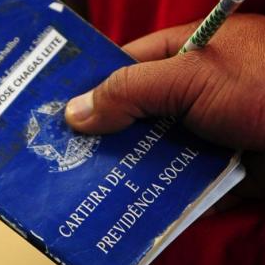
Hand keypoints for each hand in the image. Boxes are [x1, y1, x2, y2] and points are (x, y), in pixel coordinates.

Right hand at [65, 14, 264, 198]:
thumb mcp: (191, 76)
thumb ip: (131, 90)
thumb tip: (75, 111)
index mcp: (175, 57)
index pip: (118, 69)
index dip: (87, 89)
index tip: (56, 114)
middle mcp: (181, 95)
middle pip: (128, 116)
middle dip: (100, 137)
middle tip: (61, 158)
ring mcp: (195, 133)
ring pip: (146, 152)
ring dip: (122, 170)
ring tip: (80, 189)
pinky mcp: (209, 168)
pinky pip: (169, 181)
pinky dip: (150, 194)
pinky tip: (121, 208)